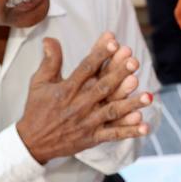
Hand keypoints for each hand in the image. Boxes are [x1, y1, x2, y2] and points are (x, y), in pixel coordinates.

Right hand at [15, 32, 153, 163]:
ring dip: (131, 104)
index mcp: (66, 90)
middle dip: (119, 74)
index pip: (85, 69)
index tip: (113, 41)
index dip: (100, 54)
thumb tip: (50, 38)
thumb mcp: (39, 83)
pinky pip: (113, 134)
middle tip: (134, 61)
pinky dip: (129, 131)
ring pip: (112, 111)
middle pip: (102, 88)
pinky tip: (144, 126)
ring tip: (148, 96)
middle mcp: (78, 105)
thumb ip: (49, 61)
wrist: (32, 142)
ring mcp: (87, 122)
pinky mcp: (92, 137)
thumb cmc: (37, 109)